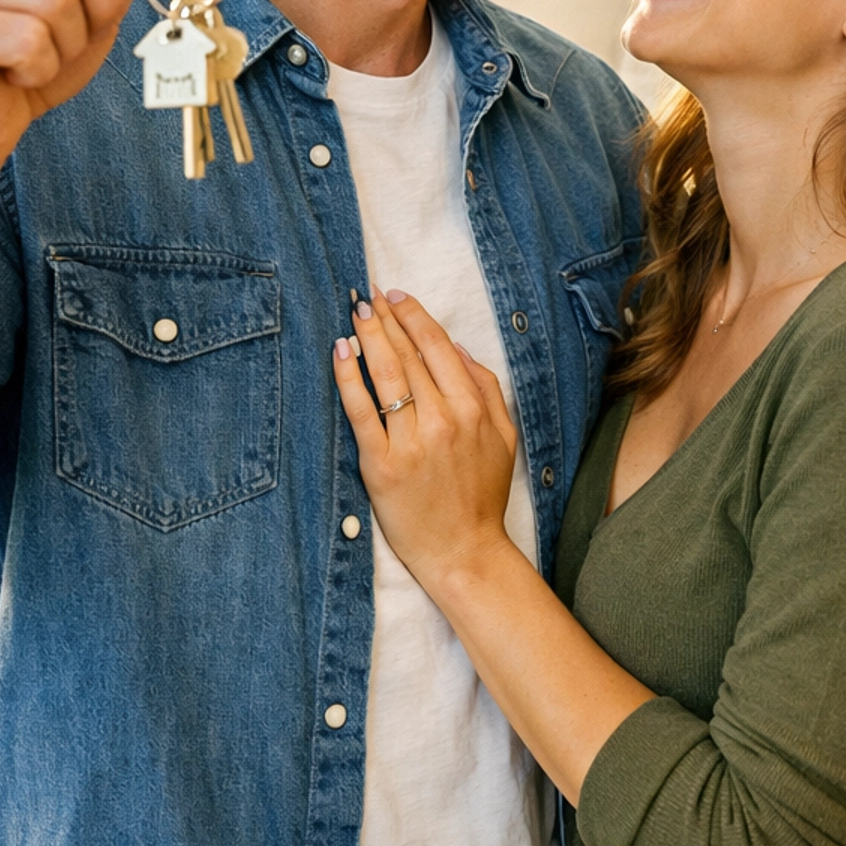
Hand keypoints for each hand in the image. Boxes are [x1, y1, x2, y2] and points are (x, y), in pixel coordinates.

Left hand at [331, 289, 517, 591]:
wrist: (463, 551)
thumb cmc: (482, 495)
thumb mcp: (504, 437)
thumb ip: (487, 388)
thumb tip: (457, 348)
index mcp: (473, 409)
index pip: (438, 347)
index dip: (414, 315)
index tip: (396, 295)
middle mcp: (443, 420)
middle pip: (408, 355)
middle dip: (386, 318)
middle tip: (367, 294)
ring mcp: (410, 442)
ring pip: (385, 375)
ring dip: (367, 336)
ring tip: (355, 313)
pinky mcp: (381, 464)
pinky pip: (360, 411)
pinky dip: (348, 378)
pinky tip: (341, 352)